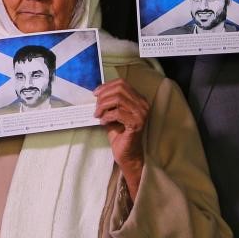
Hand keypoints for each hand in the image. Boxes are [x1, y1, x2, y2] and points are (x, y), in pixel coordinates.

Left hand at [94, 79, 149, 198]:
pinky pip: (117, 113)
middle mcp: (143, 104)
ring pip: (117, 99)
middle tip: (96, 108)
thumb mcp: (112, 113)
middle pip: (119, 89)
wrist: (126, 153)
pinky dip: (106, 116)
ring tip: (98, 115)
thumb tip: (97, 93)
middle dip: (103, 96)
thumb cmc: (119, 133)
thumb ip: (109, 102)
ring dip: (103, 106)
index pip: (122, 83)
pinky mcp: (136, 123)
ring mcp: (141, 114)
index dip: (106, 86)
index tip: (95, 94)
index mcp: (139, 99)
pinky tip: (103, 122)